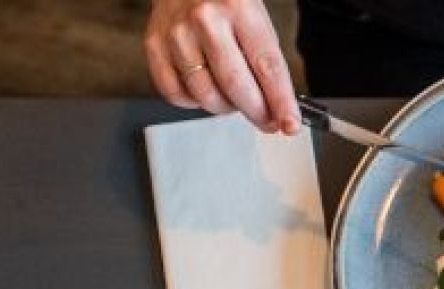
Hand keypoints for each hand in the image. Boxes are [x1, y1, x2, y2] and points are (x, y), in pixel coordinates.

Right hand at [145, 0, 299, 133]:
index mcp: (239, 8)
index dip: (280, 101)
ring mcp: (176, 33)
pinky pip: (175, 93)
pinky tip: (206, 91)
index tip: (289, 124)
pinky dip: (194, 103)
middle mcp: (205, 20)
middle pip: (235, 85)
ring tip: (235, 100)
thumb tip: (277, 105)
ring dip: (226, 108)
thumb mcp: (256, 17)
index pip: (266, 66)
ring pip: (205, 94)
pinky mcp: (154, 44)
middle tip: (267, 120)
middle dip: (257, 112)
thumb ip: (265, 59)